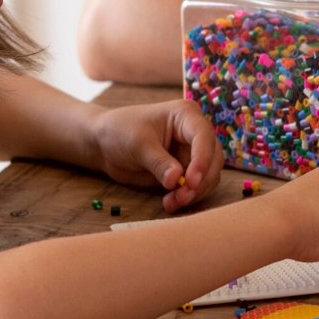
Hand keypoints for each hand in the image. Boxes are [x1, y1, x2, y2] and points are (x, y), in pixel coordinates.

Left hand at [90, 100, 222, 212]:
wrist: (104, 144)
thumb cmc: (120, 131)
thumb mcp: (138, 144)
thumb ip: (159, 162)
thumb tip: (176, 180)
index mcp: (185, 116)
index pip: (204, 137)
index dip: (202, 160)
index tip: (191, 182)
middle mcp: (193, 133)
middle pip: (213, 159)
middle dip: (200, 181)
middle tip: (182, 197)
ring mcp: (191, 152)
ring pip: (208, 175)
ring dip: (195, 192)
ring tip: (172, 203)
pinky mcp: (185, 170)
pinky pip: (196, 186)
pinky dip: (187, 197)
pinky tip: (170, 203)